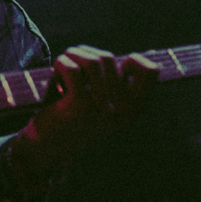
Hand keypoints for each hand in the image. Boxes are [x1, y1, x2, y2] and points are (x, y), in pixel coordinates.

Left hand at [11, 45, 158, 189]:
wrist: (50, 147)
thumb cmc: (77, 116)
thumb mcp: (105, 100)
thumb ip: (118, 80)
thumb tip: (135, 56)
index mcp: (135, 108)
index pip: (150, 71)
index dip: (133, 61)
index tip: (112, 70)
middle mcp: (124, 110)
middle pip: (108, 58)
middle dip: (84, 54)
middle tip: (71, 68)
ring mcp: (103, 108)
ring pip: (90, 60)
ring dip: (71, 57)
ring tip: (62, 68)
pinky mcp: (80, 106)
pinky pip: (72, 68)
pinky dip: (60, 65)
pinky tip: (55, 79)